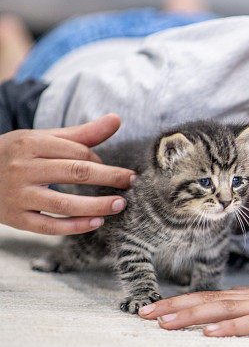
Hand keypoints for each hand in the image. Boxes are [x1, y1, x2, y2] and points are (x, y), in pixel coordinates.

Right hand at [0, 113, 136, 234]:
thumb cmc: (19, 155)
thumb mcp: (44, 138)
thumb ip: (82, 133)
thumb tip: (117, 119)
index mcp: (31, 144)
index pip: (77, 152)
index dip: (100, 160)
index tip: (111, 167)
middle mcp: (23, 169)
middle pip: (76, 173)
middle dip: (109, 177)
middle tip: (133, 181)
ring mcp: (18, 195)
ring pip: (65, 204)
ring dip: (97, 205)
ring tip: (121, 204)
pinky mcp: (16, 219)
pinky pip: (50, 226)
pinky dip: (75, 227)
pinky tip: (97, 222)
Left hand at [138, 266, 248, 336]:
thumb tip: (248, 318)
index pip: (214, 297)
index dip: (183, 301)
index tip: (156, 307)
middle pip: (210, 300)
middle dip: (176, 306)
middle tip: (143, 313)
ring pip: (225, 309)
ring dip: (193, 315)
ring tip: (164, 322)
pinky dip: (231, 328)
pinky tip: (211, 333)